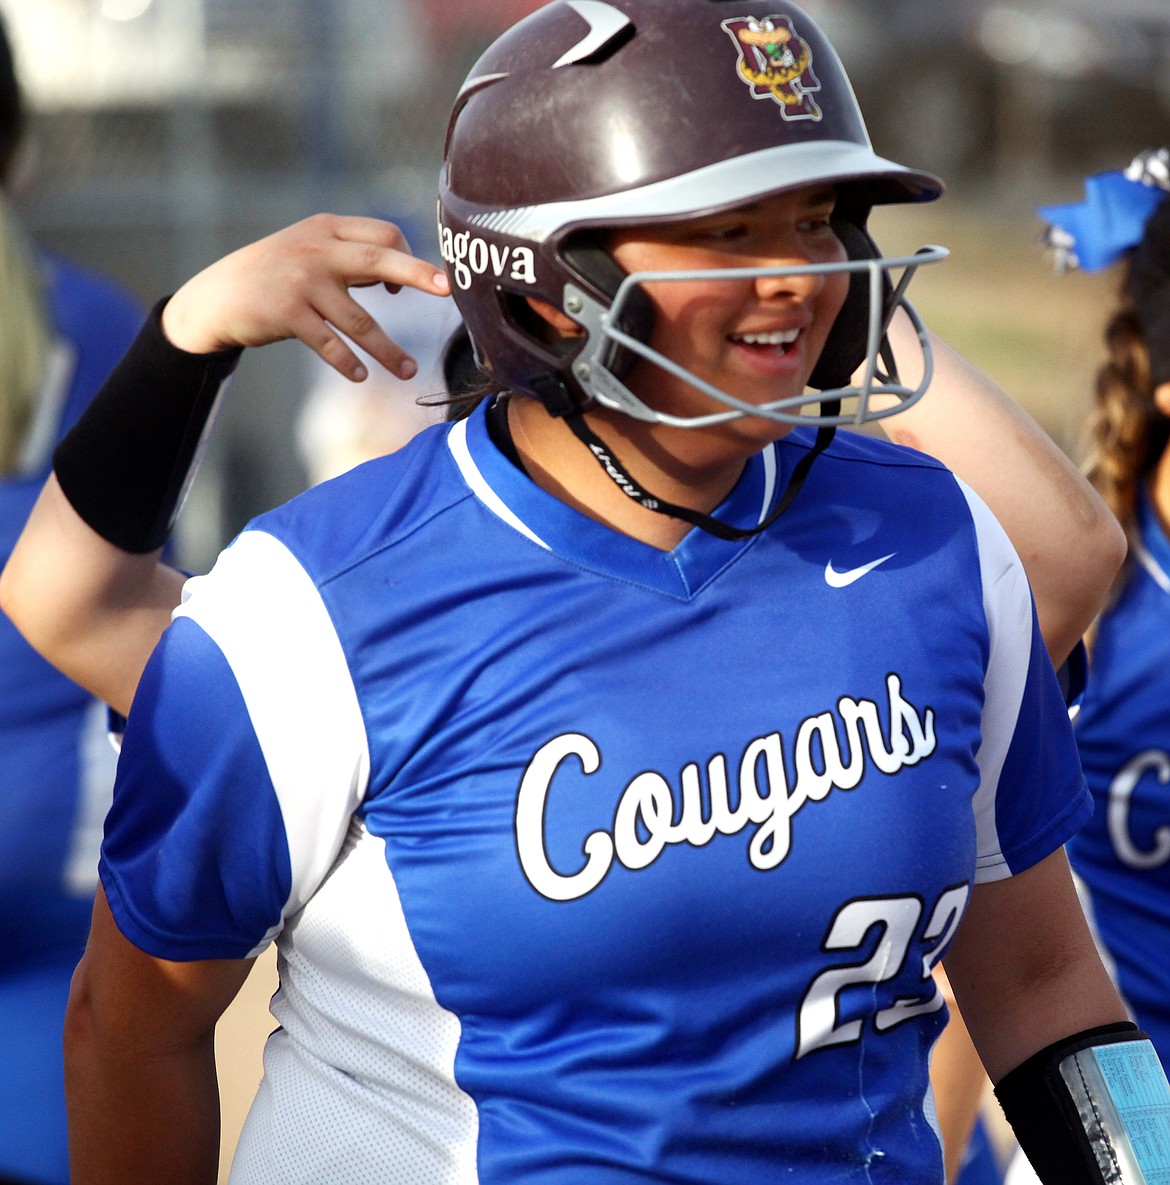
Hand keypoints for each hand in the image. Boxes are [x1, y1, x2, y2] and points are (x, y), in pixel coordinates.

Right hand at [160, 214, 451, 381]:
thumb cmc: (274, 275)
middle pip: (379, 260)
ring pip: (360, 319)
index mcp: (327, 229)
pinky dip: (347, 362)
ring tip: (408, 372)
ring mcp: (301, 280)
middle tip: (447, 292)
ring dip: (387, 350)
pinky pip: (329, 343)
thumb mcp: (307, 250)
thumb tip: (397, 277)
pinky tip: (360, 376)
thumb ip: (349, 256)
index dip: (408, 257)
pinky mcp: (286, 312)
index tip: (417, 286)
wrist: (216, 297)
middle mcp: (317, 249)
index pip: (383, 234)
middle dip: (417, 275)